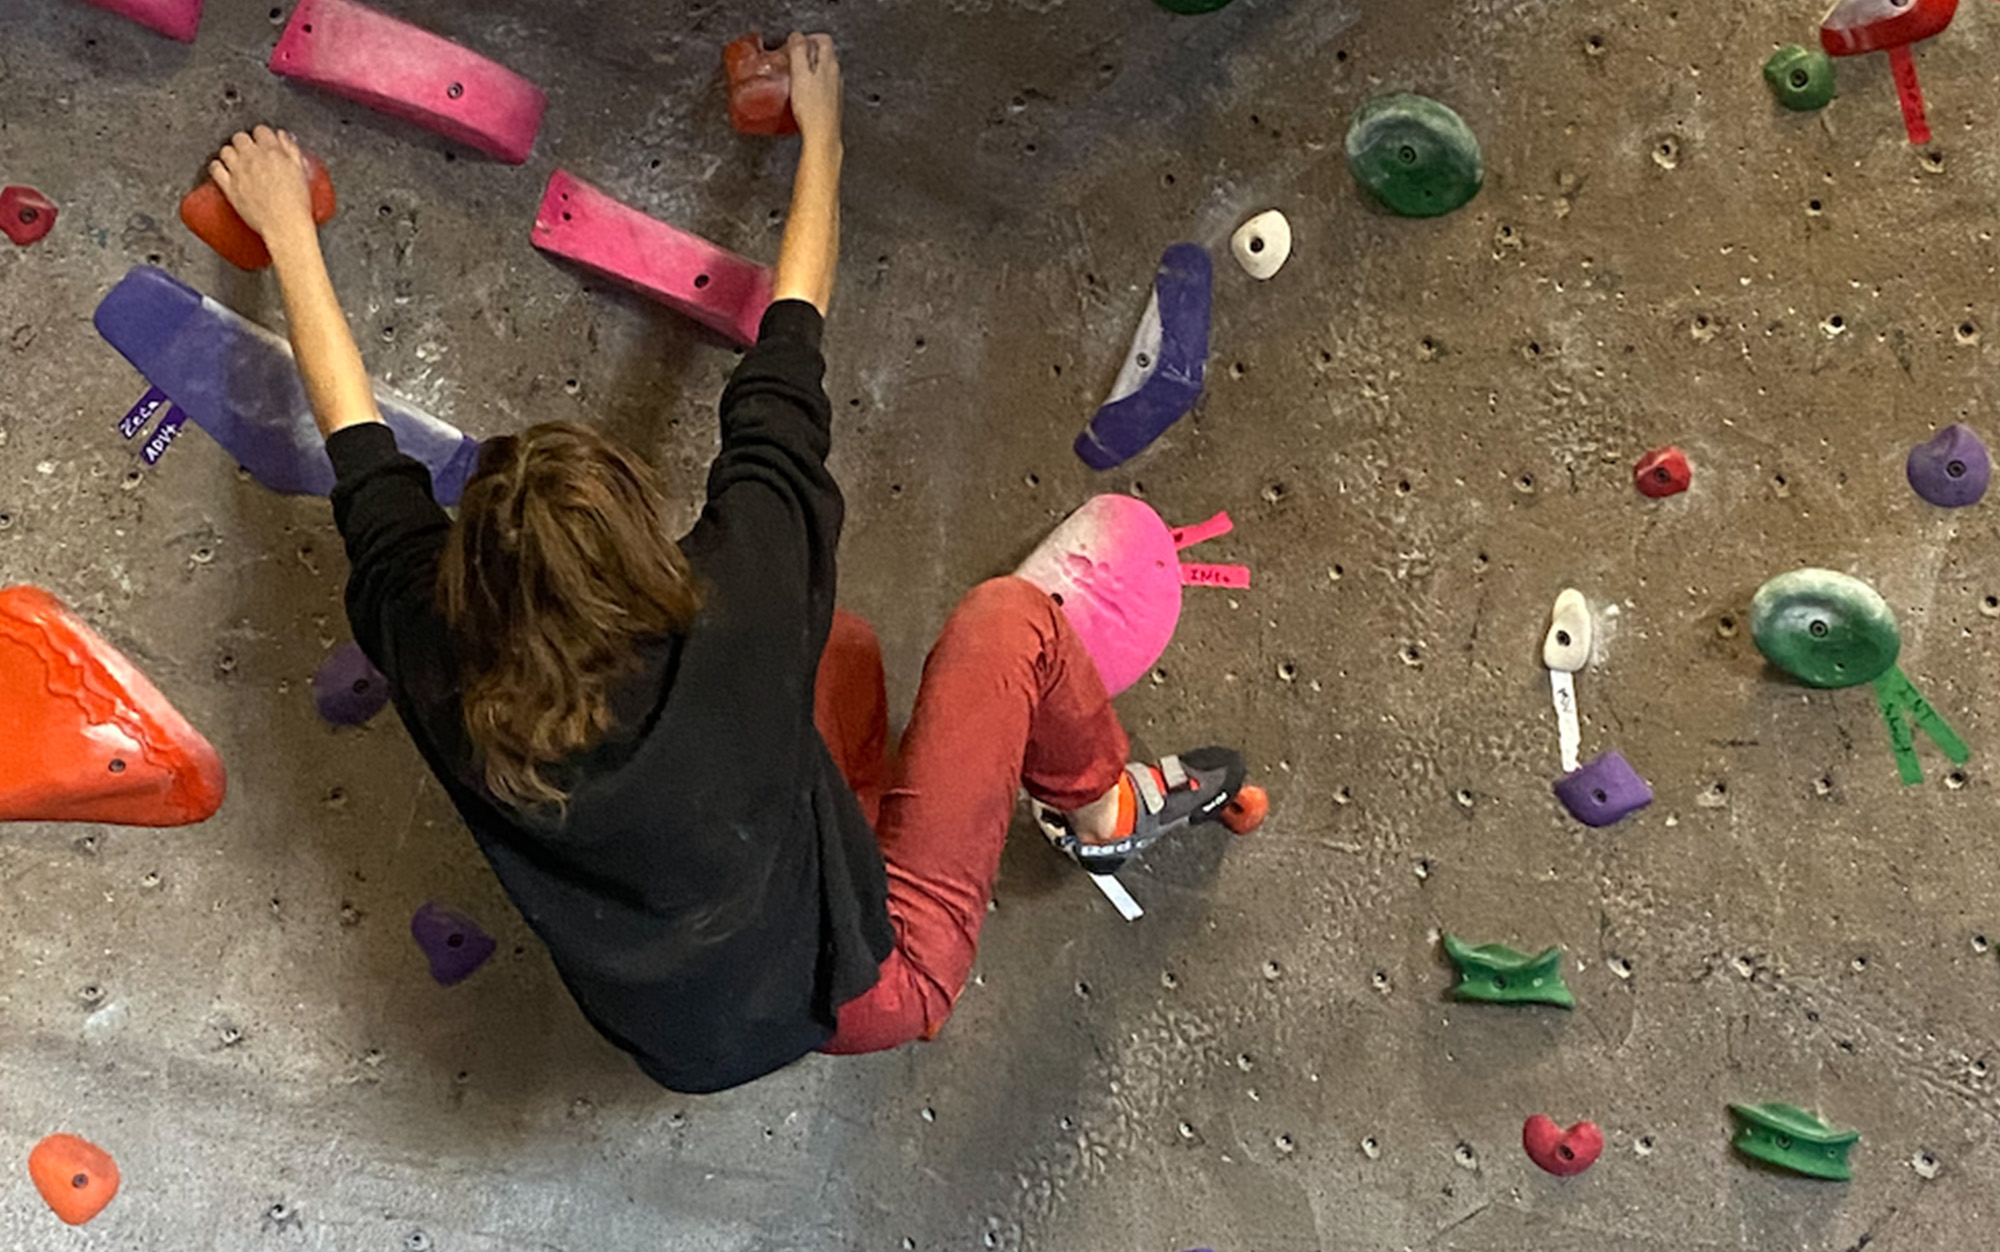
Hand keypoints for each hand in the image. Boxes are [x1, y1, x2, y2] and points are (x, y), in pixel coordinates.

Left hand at [210, 126, 314, 251]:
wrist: (285, 227)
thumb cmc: (296, 205)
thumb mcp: (301, 173)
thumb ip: (292, 151)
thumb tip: (283, 137)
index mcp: (273, 152)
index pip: (261, 131)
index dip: (262, 136)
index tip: (264, 142)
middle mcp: (253, 158)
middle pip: (240, 138)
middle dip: (245, 143)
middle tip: (250, 152)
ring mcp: (238, 172)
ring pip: (225, 150)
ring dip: (231, 153)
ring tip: (236, 161)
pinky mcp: (229, 187)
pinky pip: (215, 169)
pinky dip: (217, 166)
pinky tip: (222, 169)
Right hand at [785, 33, 840, 145]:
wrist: (822, 135)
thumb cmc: (812, 108)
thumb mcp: (800, 74)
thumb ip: (799, 53)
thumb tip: (797, 37)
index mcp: (830, 64)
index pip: (824, 39)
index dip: (809, 37)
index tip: (796, 42)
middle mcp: (836, 75)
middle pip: (824, 54)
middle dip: (808, 52)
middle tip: (793, 57)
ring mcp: (836, 90)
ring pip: (823, 70)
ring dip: (809, 68)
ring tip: (795, 74)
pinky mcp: (832, 103)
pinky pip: (822, 86)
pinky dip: (812, 83)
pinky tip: (802, 92)